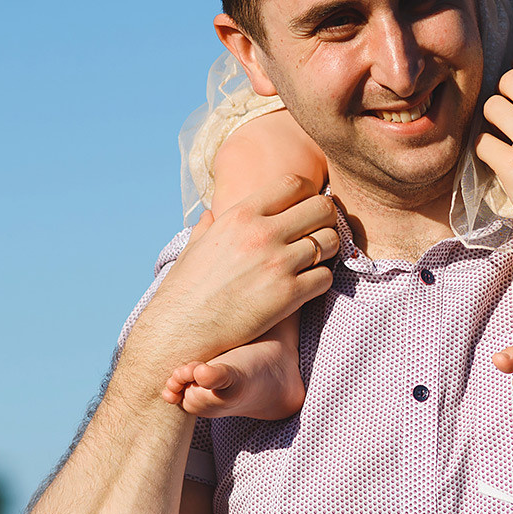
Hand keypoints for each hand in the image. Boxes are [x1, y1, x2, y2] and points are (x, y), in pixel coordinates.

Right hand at [128, 175, 337, 381]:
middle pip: (321, 208)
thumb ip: (208, 227)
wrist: (182, 329)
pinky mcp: (288, 295)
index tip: (308, 205)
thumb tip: (209, 215)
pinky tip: (309, 283)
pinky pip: (326, 277)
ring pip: (330, 241)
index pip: (295, 184)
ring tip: (317, 258)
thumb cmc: (186, 289)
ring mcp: (278, 264)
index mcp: (242, 215)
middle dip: (327, 217)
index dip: (309, 192)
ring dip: (329, 249)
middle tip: (321, 230)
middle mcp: (263, 234)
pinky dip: (322, 279)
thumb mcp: (194, 246)